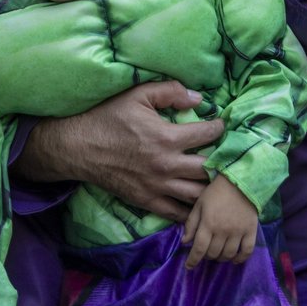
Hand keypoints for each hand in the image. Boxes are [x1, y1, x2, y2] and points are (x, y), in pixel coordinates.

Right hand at [15, 81, 224, 222]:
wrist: (78, 147)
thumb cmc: (108, 117)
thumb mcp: (137, 95)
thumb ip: (170, 92)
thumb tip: (199, 98)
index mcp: (167, 138)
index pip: (208, 134)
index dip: (220, 128)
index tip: (222, 126)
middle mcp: (167, 166)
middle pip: (210, 170)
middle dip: (223, 162)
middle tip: (228, 156)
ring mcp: (158, 187)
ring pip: (199, 196)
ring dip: (212, 188)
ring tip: (219, 181)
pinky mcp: (147, 202)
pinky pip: (178, 214)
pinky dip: (193, 211)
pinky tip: (201, 205)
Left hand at [182, 174, 257, 268]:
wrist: (240, 181)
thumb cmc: (216, 192)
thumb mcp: (199, 204)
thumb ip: (191, 223)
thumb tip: (184, 242)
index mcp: (208, 223)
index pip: (199, 249)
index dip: (192, 260)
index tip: (189, 267)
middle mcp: (223, 231)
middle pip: (213, 254)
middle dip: (207, 256)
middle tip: (206, 252)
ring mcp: (238, 232)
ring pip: (228, 255)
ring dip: (221, 258)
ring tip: (218, 254)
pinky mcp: (251, 231)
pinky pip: (246, 251)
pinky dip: (240, 259)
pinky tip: (234, 259)